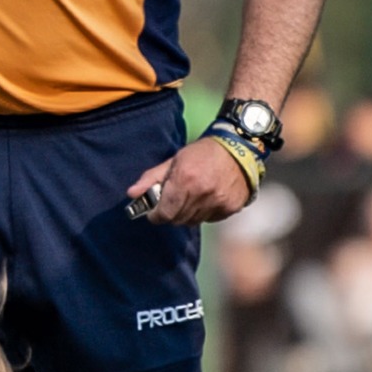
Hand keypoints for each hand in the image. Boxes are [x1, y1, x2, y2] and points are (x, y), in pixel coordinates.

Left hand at [126, 137, 250, 225]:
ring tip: (190, 198)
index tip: (153, 213)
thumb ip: (152, 178)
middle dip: (170, 214)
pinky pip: (209, 219)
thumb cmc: (202, 153)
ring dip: (186, 214)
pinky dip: (204, 213)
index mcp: (184, 180)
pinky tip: (206, 199)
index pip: (165, 213)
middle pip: (177, 220)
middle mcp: (202, 194)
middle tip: (171, 203)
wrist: (239, 149)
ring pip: (193, 221)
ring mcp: (218, 202)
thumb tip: (132, 194)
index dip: (156, 216)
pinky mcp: (230, 208)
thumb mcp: (174, 161)